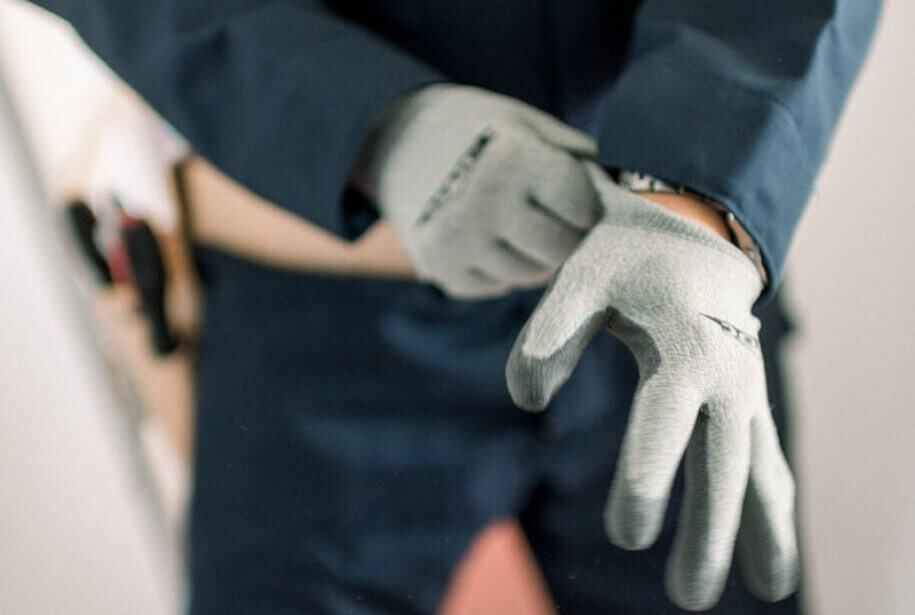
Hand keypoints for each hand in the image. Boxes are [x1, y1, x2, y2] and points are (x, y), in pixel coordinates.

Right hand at [356, 85, 599, 297]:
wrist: (391, 144)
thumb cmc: (471, 128)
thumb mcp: (524, 121)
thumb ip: (575, 155)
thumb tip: (620, 193)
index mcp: (513, 163)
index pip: (582, 210)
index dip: (585, 204)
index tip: (575, 195)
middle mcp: (484, 208)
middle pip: (559, 250)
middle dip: (566, 236)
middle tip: (553, 217)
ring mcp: (459, 245)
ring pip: (530, 274)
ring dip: (535, 254)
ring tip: (517, 224)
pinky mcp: (442, 271)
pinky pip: (498, 285)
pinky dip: (502, 267)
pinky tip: (487, 237)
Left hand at [506, 163, 797, 609]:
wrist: (693, 233)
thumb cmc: (629, 258)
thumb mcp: (581, 278)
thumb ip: (547, 333)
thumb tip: (524, 401)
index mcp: (684, 348)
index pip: (664, 427)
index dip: (645, 481)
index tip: (627, 536)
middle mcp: (727, 377)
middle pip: (721, 465)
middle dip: (707, 533)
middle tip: (686, 599)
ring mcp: (745, 391)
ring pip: (758, 469)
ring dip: (761, 532)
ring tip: (771, 593)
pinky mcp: (748, 400)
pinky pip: (769, 458)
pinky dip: (775, 505)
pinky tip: (771, 551)